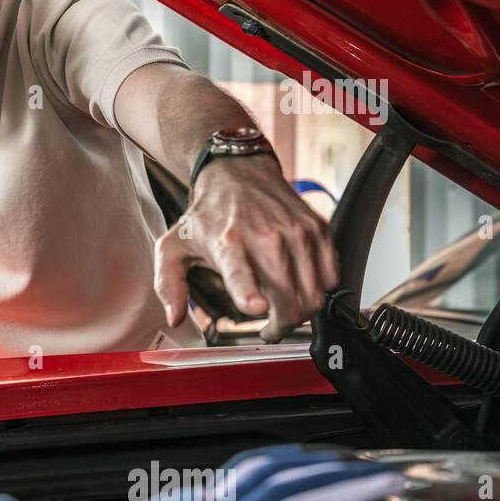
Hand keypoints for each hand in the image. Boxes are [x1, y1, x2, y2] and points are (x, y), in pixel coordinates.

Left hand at [154, 155, 338, 341]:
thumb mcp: (173, 246)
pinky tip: (298, 285)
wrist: (238, 173)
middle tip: (269, 327)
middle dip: (280, 326)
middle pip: (288, 301)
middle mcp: (266, 237)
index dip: (249, 294)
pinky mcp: (318, 230)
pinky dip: (317, 290)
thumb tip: (173, 318)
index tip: (255, 308)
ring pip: (313, 296)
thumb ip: (168, 285)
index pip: (241, 272)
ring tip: (282, 307)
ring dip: (300, 312)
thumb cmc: (207, 215)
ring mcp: (297, 233)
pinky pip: (331, 278)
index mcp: (227, 243)